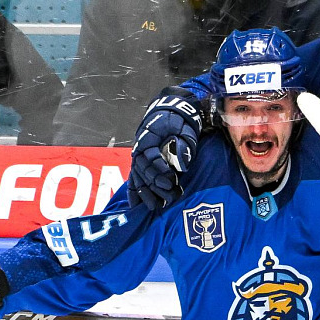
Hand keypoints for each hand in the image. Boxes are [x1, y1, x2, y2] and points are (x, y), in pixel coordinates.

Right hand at [129, 89, 203, 210]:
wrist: (170, 114)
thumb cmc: (179, 123)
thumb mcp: (185, 129)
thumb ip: (184, 145)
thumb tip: (181, 166)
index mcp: (149, 138)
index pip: (152, 157)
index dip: (160, 169)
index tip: (172, 180)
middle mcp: (139, 149)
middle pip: (144, 170)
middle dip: (156, 184)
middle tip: (170, 195)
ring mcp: (138, 157)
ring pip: (138, 177)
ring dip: (146, 193)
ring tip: (156, 206)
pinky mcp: (140, 164)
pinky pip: (133, 179)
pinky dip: (134, 192)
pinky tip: (134, 206)